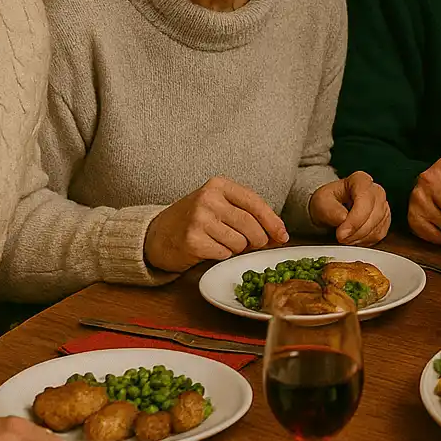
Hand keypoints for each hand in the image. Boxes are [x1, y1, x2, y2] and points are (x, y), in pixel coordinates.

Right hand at [144, 176, 288, 271]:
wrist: (158, 234)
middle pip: (251, 226)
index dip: (273, 222)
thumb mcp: (220, 205)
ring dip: (237, 248)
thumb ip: (247, 214)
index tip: (282, 236)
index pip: (256, 203)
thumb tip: (279, 234)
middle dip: (258, 240)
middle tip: (251, 244)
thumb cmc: (196, 220)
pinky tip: (210, 248)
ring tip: (222, 242)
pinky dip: (223, 255)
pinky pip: (224, 253)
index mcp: (219, 185)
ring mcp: (199, 219)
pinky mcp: (192, 240)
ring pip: (240, 242)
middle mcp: (209, 198)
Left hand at [310, 171, 390, 244]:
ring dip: (360, 237)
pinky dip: (365, 240)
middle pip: (375, 214)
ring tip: (345, 238)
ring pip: (378, 226)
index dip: (355, 220)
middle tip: (341, 237)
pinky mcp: (384, 219)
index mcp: (360, 180)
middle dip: (357, 231)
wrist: (329, 210)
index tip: (341, 233)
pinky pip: (379, 234)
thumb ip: (330, 210)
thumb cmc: (326, 202)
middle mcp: (375, 190)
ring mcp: (382, 205)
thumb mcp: (321, 202)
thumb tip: (344, 218)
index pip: (365, 200)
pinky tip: (354, 238)